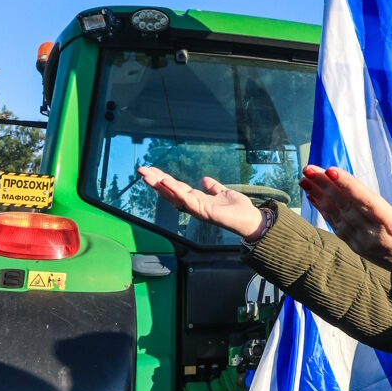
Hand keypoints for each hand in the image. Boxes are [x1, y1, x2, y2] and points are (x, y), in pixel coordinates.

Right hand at [137, 167, 268, 240]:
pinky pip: (187, 200)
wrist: (250, 220)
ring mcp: (197, 208)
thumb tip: (204, 179)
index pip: (176, 187)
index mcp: (197, 199)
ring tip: (147, 175)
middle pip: (170, 191)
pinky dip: (176, 191)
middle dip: (155, 181)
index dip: (163, 179)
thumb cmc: (237, 210)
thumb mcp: (223, 193)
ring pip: (174, 195)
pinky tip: (166, 183)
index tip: (151, 170)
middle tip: (141, 170)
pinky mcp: (203, 211)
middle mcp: (194, 205)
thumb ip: (213, 187)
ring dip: (160, 185)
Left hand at [300, 166, 391, 286]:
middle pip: (346, 206)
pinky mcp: (355, 246)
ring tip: (305, 177)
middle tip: (309, 168)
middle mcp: (374, 235)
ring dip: (320, 195)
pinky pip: (336, 225)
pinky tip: (312, 194)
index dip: (349, 186)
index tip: (331, 171)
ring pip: (337, 215)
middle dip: (326, 186)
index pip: (368, 203)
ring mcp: (362, 242)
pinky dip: (322, 208)